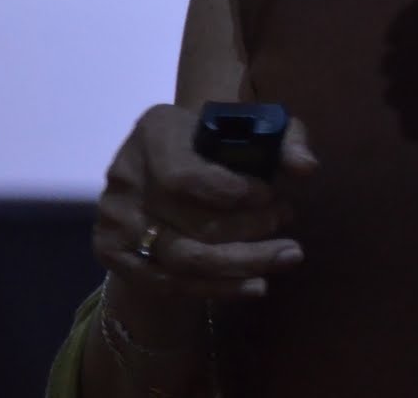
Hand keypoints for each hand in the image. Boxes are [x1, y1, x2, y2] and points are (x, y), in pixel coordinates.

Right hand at [92, 103, 316, 309]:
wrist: (169, 165)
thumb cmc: (217, 144)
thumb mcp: (254, 128)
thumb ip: (285, 139)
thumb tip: (306, 168)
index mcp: (155, 130)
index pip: (187, 176)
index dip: (233, 194)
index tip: (273, 196)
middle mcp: (125, 174)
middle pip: (190, 223)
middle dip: (250, 232)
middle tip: (290, 234)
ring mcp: (114, 217)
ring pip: (182, 259)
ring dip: (241, 265)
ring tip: (285, 259)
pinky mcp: (112, 252)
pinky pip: (168, 283)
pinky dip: (217, 288)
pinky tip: (255, 284)